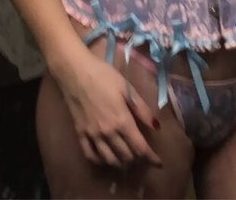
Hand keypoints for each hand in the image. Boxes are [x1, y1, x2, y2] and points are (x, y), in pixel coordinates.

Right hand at [57, 51, 162, 169]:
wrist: (76, 72)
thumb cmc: (104, 76)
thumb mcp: (127, 88)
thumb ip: (142, 109)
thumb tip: (156, 126)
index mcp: (122, 120)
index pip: (140, 147)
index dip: (151, 158)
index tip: (159, 163)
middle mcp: (108, 133)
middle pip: (126, 156)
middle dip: (137, 159)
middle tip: (143, 155)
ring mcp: (92, 135)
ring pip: (109, 159)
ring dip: (121, 163)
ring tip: (128, 159)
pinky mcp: (80, 134)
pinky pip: (91, 155)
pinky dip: (101, 161)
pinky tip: (106, 159)